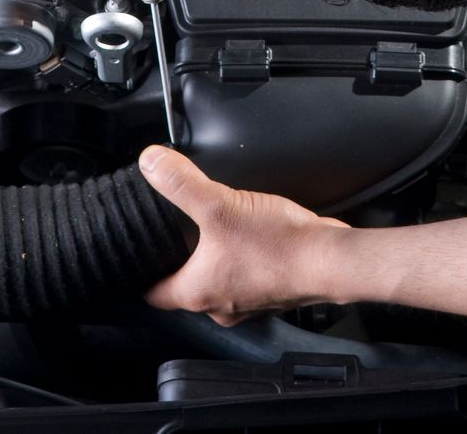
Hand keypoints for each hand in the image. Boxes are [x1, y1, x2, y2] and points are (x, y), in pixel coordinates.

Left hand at [139, 145, 349, 325]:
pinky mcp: (273, 290)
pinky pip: (246, 276)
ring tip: (211, 232)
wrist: (330, 259)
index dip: (141, 275)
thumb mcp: (220, 205)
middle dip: (178, 263)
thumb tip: (150, 163)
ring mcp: (249, 301)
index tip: (137, 258)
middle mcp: (221, 304)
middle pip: (185, 288)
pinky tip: (249, 237)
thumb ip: (181, 183)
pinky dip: (242, 260)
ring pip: (218, 282)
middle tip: (172, 236)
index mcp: (197, 292)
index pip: (153, 295)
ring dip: (213, 261)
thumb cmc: (278, 246)